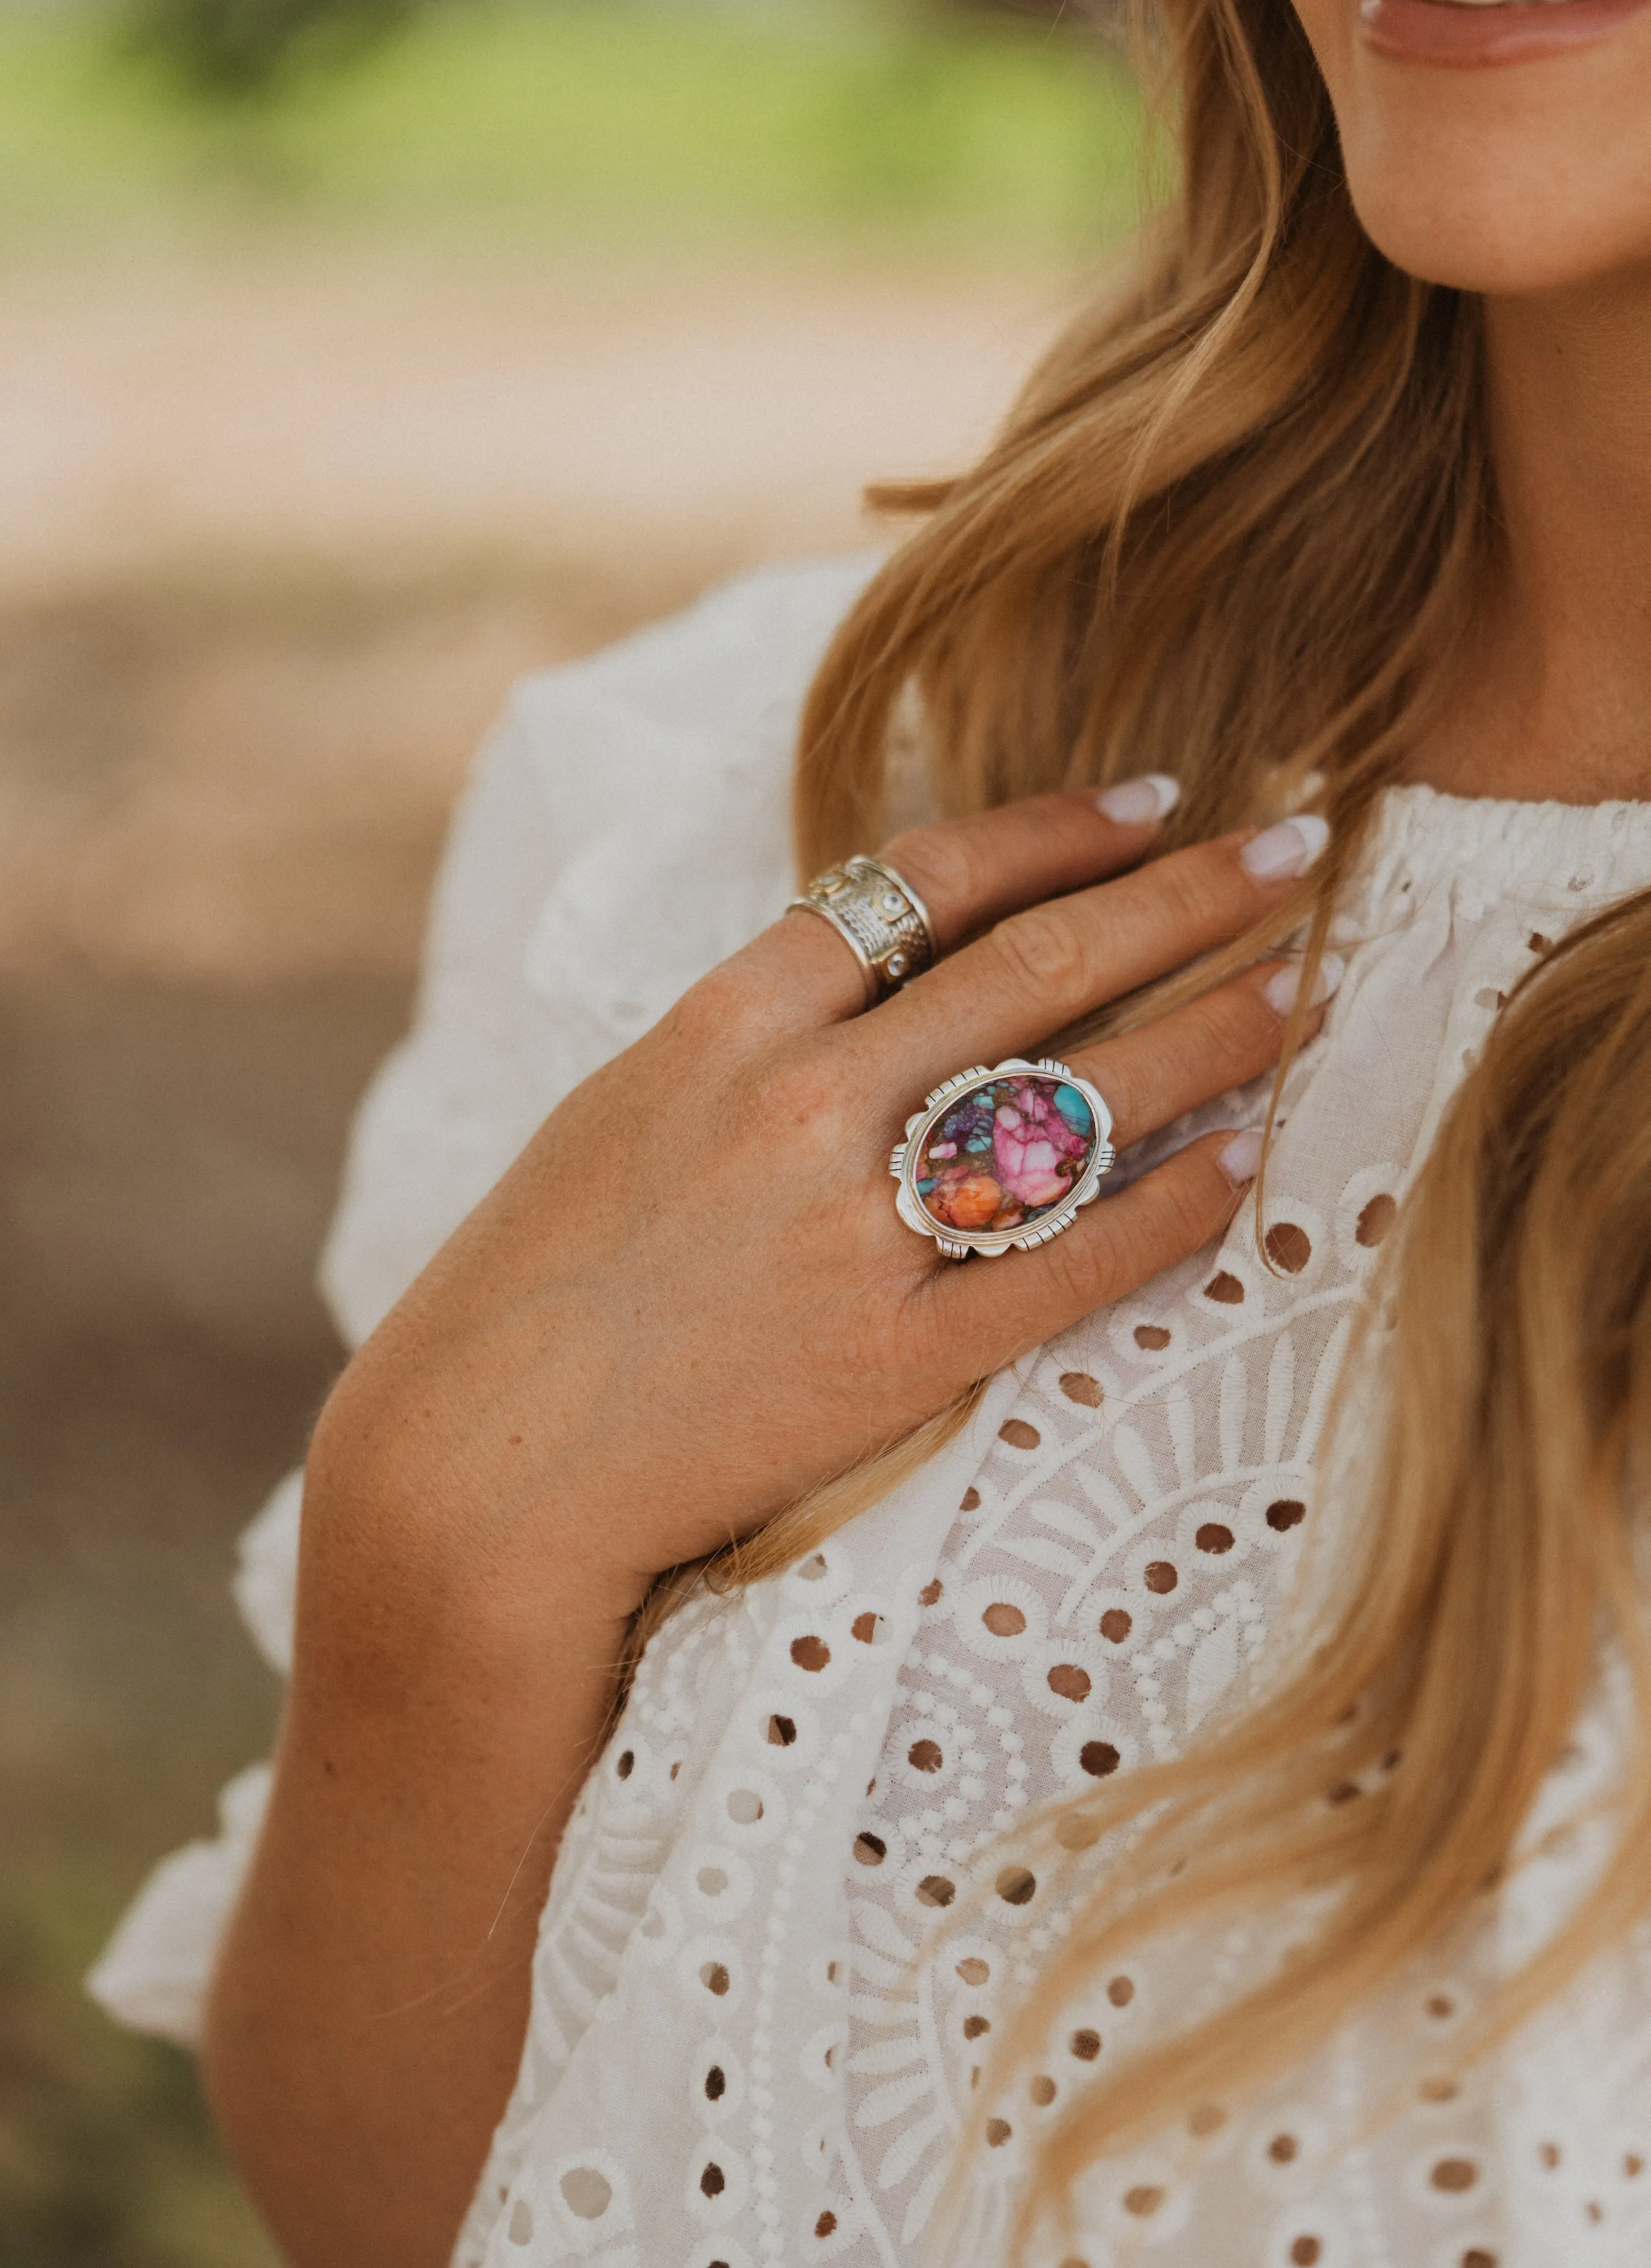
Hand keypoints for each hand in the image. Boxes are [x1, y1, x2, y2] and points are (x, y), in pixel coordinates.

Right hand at [211, 780, 1330, 2267]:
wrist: (484, 1468)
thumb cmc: (540, 1281)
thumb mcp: (628, 1107)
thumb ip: (761, 1032)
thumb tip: (902, 968)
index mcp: (720, 1025)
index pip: (923, 882)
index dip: (1056, 830)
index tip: (1152, 799)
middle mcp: (799, 1108)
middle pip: (1034, 970)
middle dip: (1181, 899)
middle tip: (1290, 850)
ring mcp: (853, 1234)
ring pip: (1077, 1105)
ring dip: (1209, 1033)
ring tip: (1298, 984)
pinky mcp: (896, 1358)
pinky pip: (1073, 1266)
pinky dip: (1172, 1205)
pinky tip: (1247, 1157)